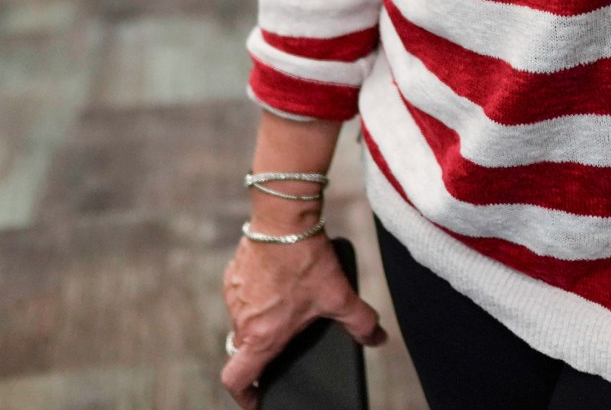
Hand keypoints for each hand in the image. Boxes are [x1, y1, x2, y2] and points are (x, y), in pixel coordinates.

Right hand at [220, 234, 383, 407]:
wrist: (284, 218)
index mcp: (262, 336)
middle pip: (243, 351)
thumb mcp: (340, 296)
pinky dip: (257, 300)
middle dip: (262, 354)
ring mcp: (234, 297)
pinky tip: (279, 286)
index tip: (256, 399)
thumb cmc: (307, 259)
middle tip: (283, 347)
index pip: (236, 380)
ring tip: (287, 311)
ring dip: (260, 324)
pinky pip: (241, 298)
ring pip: (242, 323)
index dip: (244, 397)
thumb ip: (362, 323)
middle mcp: (241, 320)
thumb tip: (377, 339)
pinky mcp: (232, 276)